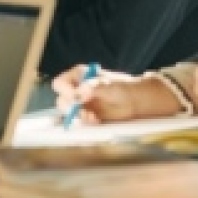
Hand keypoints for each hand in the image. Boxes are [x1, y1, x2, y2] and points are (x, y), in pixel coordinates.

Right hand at [52, 65, 177, 123]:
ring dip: (77, 116)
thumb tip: (79, 93)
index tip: (74, 98)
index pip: (60, 83)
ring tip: (92, 117)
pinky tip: (96, 120)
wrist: (136, 101)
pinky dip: (85, 122)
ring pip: (69, 112)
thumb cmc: (124, 88)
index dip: (64, 91)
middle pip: (61, 99)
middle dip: (70, 107)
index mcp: (79, 75)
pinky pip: (79, 120)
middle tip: (81, 111)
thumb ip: (94, 88)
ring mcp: (81, 103)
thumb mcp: (110, 86)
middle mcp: (77, 89)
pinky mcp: (87, 115)